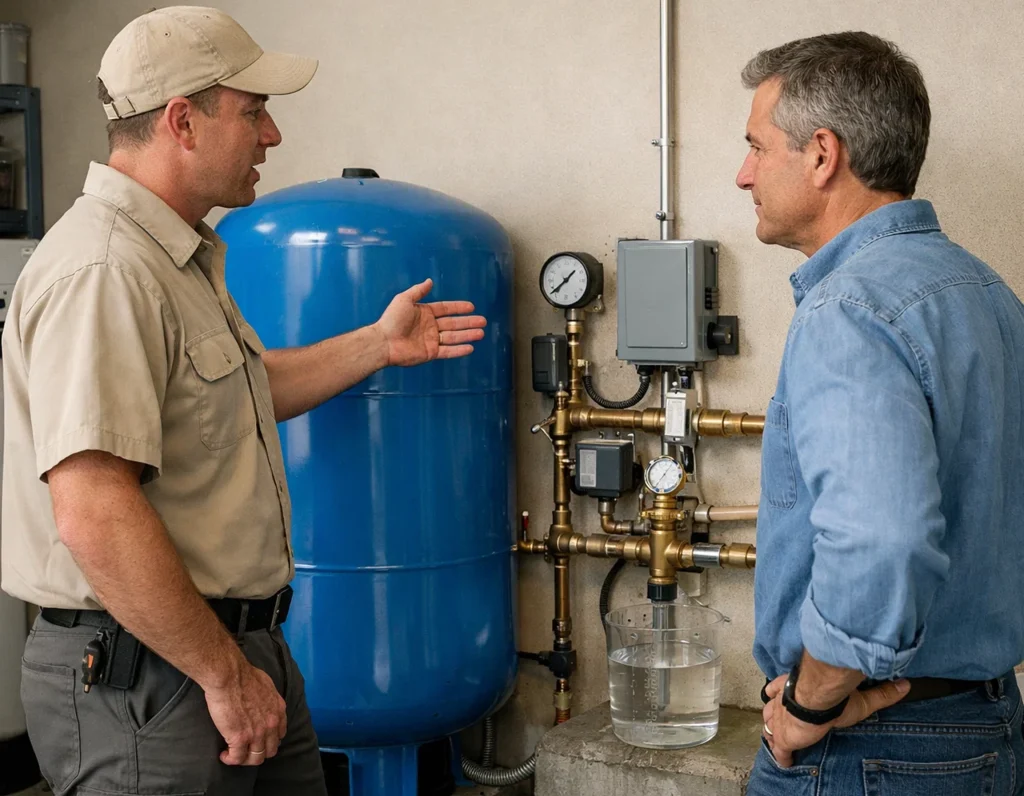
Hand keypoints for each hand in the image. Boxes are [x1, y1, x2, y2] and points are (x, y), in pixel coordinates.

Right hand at [204, 660, 287, 765]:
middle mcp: (271, 724)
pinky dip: (230, 759)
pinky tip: (224, 755)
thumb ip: (268, 699)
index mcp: (279, 710)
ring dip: (244, 759)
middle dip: (258, 752)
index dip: (268, 739)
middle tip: (246, 749)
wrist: (230, 676)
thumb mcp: (267, 686)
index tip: (258, 739)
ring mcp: (257, 733)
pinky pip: (237, 758)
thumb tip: (262, 704)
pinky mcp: (240, 738)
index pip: (279, 735)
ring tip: (234, 754)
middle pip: (270, 750)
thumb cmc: (244, 675)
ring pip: (255, 759)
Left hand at [374, 279, 486, 366]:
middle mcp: (430, 326)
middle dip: (468, 322)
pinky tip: (470, 347)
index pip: (446, 309)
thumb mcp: (404, 299)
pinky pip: (448, 351)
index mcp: (425, 313)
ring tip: (481, 333)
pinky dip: (459, 350)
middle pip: (453, 323)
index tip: (471, 307)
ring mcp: (431, 340)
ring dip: (467, 335)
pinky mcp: (430, 353)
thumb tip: (430, 281)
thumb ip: (418, 291)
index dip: (458, 308)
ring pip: (453, 337)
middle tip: (483, 321)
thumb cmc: (392, 319)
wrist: (384, 342)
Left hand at [761, 674, 908, 766]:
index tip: (779, 696)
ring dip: (774, 732)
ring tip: (778, 738)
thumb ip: (881, 693)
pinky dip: (781, 756)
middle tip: (781, 722)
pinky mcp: (782, 739)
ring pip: (770, 726)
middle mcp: (780, 702)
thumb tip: (905, 685)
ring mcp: (778, 721)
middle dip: (775, 715)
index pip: (779, 688)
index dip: (778, 693)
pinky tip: (785, 762)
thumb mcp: (859, 696)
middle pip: (771, 709)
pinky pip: (779, 751)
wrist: (813, 703)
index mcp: (791, 687)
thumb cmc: (832, 697)